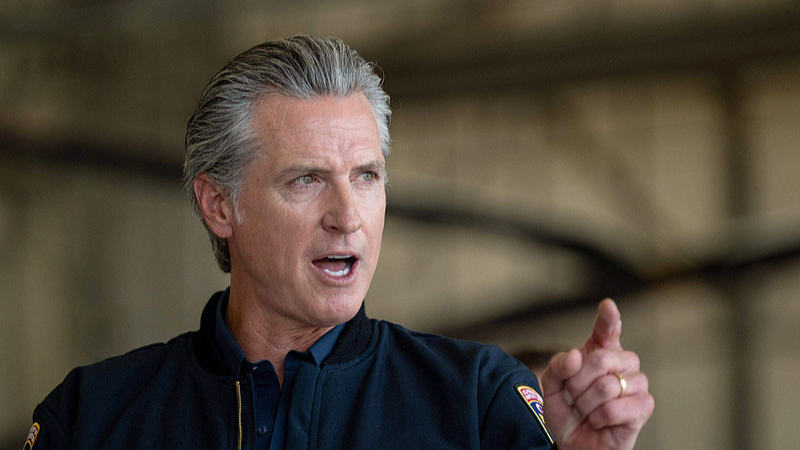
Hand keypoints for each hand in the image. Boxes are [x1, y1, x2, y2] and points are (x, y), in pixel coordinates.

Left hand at [540, 299, 653, 449]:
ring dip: (586, 404)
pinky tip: (599, 421)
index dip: (609, 318)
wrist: (572, 442)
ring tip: (586, 411)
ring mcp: (636, 384)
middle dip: (577, 383)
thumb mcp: (551, 385)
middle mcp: (622, 363)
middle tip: (572, 397)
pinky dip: (599, 418)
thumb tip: (576, 355)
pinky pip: (617, 407)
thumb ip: (558, 366)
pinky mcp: (644, 407)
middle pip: (601, 359)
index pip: (607, 329)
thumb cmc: (566, 410)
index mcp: (600, 351)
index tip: (607, 306)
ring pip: (607, 386)